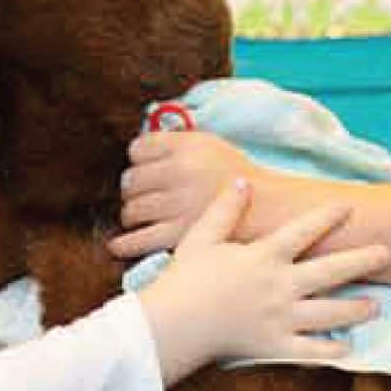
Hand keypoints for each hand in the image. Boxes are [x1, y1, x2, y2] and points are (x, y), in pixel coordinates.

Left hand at [111, 131, 259, 258]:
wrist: (271, 209)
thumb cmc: (241, 180)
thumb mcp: (213, 147)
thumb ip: (179, 145)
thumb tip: (141, 149)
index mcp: (188, 145)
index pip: (138, 149)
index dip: (137, 162)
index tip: (142, 171)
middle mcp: (180, 171)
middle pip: (131, 180)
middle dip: (133, 191)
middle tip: (141, 198)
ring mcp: (178, 203)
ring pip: (131, 210)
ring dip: (132, 215)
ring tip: (140, 219)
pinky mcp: (180, 233)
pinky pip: (138, 239)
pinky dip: (125, 243)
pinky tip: (119, 245)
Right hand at [136, 179, 390, 383]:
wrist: (172, 325)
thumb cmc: (184, 280)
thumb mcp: (201, 237)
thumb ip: (225, 210)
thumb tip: (242, 182)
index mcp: (264, 257)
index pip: (303, 231)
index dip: (328, 216)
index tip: (350, 207)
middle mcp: (280, 286)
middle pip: (331, 271)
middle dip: (363, 260)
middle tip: (388, 253)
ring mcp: (280, 318)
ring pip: (329, 314)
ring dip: (356, 309)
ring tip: (377, 306)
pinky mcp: (274, 346)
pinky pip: (309, 351)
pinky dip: (330, 351)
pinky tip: (348, 349)